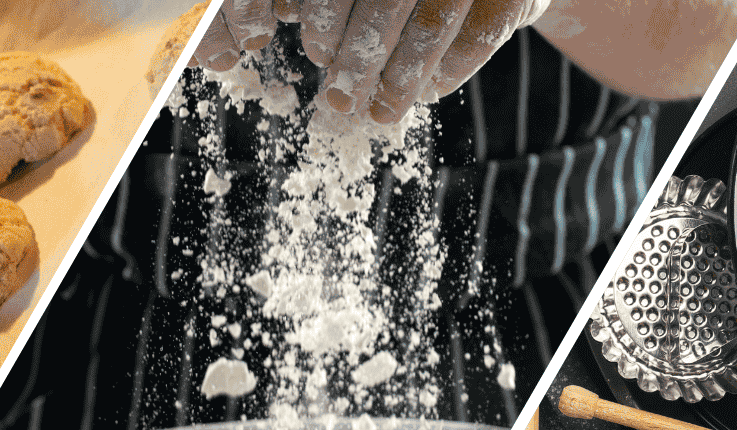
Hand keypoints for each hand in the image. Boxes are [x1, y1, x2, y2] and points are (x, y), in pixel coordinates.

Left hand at [191, 0, 546, 123]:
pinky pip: (479, 36)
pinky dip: (449, 70)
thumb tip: (258, 25)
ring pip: (431, 21)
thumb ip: (322, 0)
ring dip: (401, 76)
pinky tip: (429, 93)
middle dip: (356, 57)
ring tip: (380, 112)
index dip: (314, 14)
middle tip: (337, 101)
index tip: (306, 53)